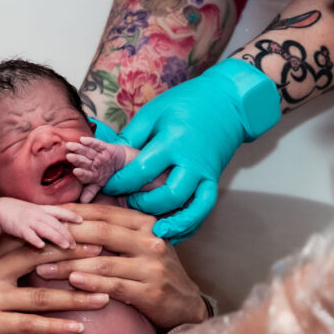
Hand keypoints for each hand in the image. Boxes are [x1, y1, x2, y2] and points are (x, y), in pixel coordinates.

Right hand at [0, 197, 81, 248]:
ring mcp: (29, 221)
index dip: (71, 215)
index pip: (60, 211)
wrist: (1, 209)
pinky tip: (41, 246)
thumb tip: (63, 227)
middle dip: (67, 233)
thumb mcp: (36, 212)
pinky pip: (28, 234)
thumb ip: (48, 218)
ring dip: (56, 237)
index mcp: (43, 210)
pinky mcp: (19, 228)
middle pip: (55, 223)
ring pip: (45, 229)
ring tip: (66, 246)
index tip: (81, 220)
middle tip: (75, 244)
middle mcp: (38, 214)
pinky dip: (35, 240)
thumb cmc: (21, 213)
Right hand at [0, 239, 109, 333]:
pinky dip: (56, 327)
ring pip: (42, 295)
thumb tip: (30, 270)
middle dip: (77, 259)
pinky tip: (77, 328)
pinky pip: (29, 325)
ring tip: (104, 297)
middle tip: (107, 257)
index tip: (89, 238)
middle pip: (42, 262)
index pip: (32, 245)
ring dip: (76, 297)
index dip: (61, 241)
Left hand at [35, 204, 207, 328]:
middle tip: (36, 242)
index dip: (72, 214)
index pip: (103, 213)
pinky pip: (114, 285)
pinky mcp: (151, 292)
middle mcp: (151, 241)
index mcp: (146, 224)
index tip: (44, 217)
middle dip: (64, 237)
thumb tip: (72, 217)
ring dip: (68, 265)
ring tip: (41, 268)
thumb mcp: (140, 245)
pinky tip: (71, 283)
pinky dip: (91, 283)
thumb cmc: (154, 272)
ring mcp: (152, 267)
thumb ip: (114, 231)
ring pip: (102, 261)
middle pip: (100, 233)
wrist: (187, 305)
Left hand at [66, 136, 130, 202]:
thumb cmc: (107, 174)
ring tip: (70, 145)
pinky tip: (82, 139)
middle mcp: (92, 164)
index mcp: (91, 174)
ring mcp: (97, 155)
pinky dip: (91, 141)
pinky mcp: (104, 147)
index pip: (85, 174)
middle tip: (68, 157)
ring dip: (79, 148)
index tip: (76, 172)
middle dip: (76, 159)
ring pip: (87, 151)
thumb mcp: (100, 184)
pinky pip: (97, 144)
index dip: (81, 173)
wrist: (121, 163)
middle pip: (83, 161)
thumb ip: (91, 192)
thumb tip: (83, 202)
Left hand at [105, 59, 279, 241]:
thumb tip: (106, 157)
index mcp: (172, 142)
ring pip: (191, 208)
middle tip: (128, 203)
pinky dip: (190, 224)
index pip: (142, 170)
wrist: (227, 102)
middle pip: (168, 195)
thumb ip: (132, 137)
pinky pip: (204, 209)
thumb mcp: (153, 114)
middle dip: (145, 204)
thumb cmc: (185, 104)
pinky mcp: (214, 181)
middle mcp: (191, 162)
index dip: (121, 182)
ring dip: (172, 222)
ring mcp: (206, 175)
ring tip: (153, 229)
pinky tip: (174, 231)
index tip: (107, 187)